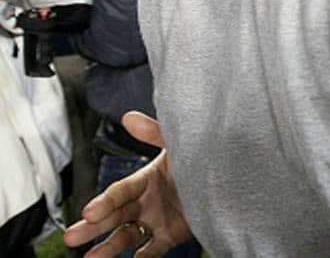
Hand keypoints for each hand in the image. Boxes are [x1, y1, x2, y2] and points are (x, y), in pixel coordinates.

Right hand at [64, 112, 192, 256]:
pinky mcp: (171, 235)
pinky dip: (145, 256)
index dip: (104, 201)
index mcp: (144, 180)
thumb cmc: (199, 158)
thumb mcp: (177, 144)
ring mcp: (155, 220)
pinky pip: (155, 249)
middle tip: (72, 237)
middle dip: (93, 227)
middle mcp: (145, 202)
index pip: (119, 192)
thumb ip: (155, 133)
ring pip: (127, 235)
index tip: (88, 212)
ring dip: (109, 247)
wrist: (226, 177)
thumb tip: (130, 117)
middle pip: (115, 216)